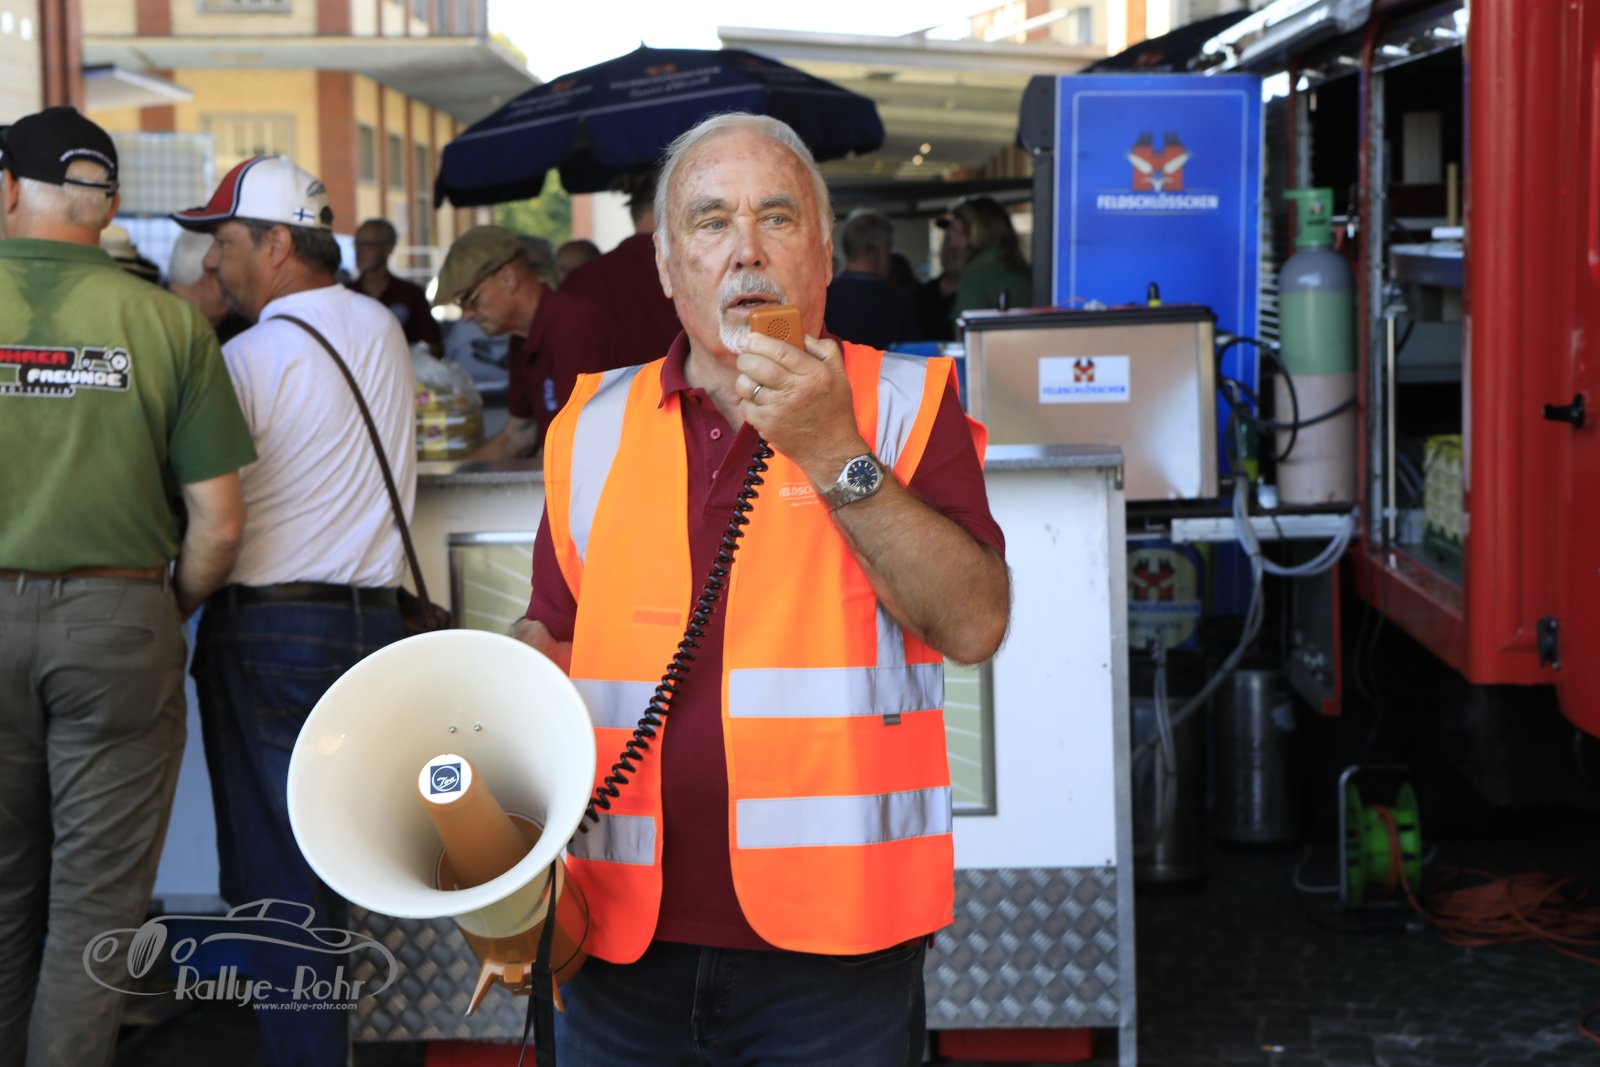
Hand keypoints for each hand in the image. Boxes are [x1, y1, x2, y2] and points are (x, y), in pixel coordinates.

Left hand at [734, 333, 867, 482]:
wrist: (831, 451)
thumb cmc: (835, 411)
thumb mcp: (839, 374)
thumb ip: (823, 349)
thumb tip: (800, 334)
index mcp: (814, 374)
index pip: (780, 350)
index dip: (759, 340)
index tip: (750, 338)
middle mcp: (796, 390)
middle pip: (756, 365)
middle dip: (745, 357)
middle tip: (746, 356)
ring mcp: (779, 410)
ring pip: (746, 385)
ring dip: (744, 379)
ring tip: (752, 380)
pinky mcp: (767, 426)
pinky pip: (745, 406)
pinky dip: (747, 402)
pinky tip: (759, 402)